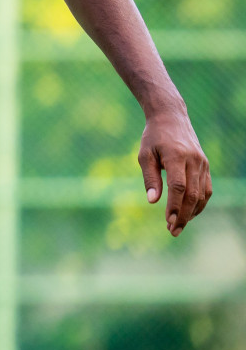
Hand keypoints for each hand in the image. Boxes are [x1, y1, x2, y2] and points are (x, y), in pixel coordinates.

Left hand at [137, 109, 210, 235]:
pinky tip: (188, 213)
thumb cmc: (153, 137)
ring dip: (191, 212)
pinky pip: (206, 189)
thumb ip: (150, 178)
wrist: (171, 118)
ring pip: (202, 194)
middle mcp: (193, 161)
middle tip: (173, 231)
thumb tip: (152, 201)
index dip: (174, 205)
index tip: (167, 221)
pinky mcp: (205, 166)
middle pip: (192, 194)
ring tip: (178, 226)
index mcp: (176, 156)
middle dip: (183, 215)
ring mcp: (202, 163)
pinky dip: (199, 203)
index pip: (178, 186)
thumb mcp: (144, 155)